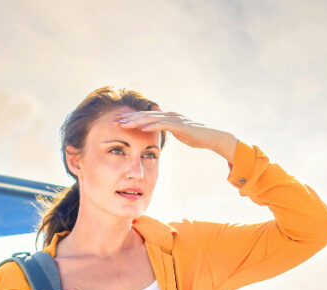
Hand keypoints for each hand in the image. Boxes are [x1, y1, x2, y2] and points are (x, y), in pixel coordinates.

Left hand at [114, 111, 237, 163]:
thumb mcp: (179, 134)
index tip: (118, 121)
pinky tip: (141, 128)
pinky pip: (162, 125)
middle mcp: (168, 115)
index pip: (145, 116)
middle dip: (129, 118)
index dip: (131, 118)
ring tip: (124, 124)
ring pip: (151, 119)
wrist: (212, 137)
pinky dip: (151, 126)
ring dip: (136, 121)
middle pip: (145, 115)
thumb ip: (169, 132)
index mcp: (166, 117)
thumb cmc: (196, 137)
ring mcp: (173, 119)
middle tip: (114, 120)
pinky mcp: (179, 125)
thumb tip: (161, 136)